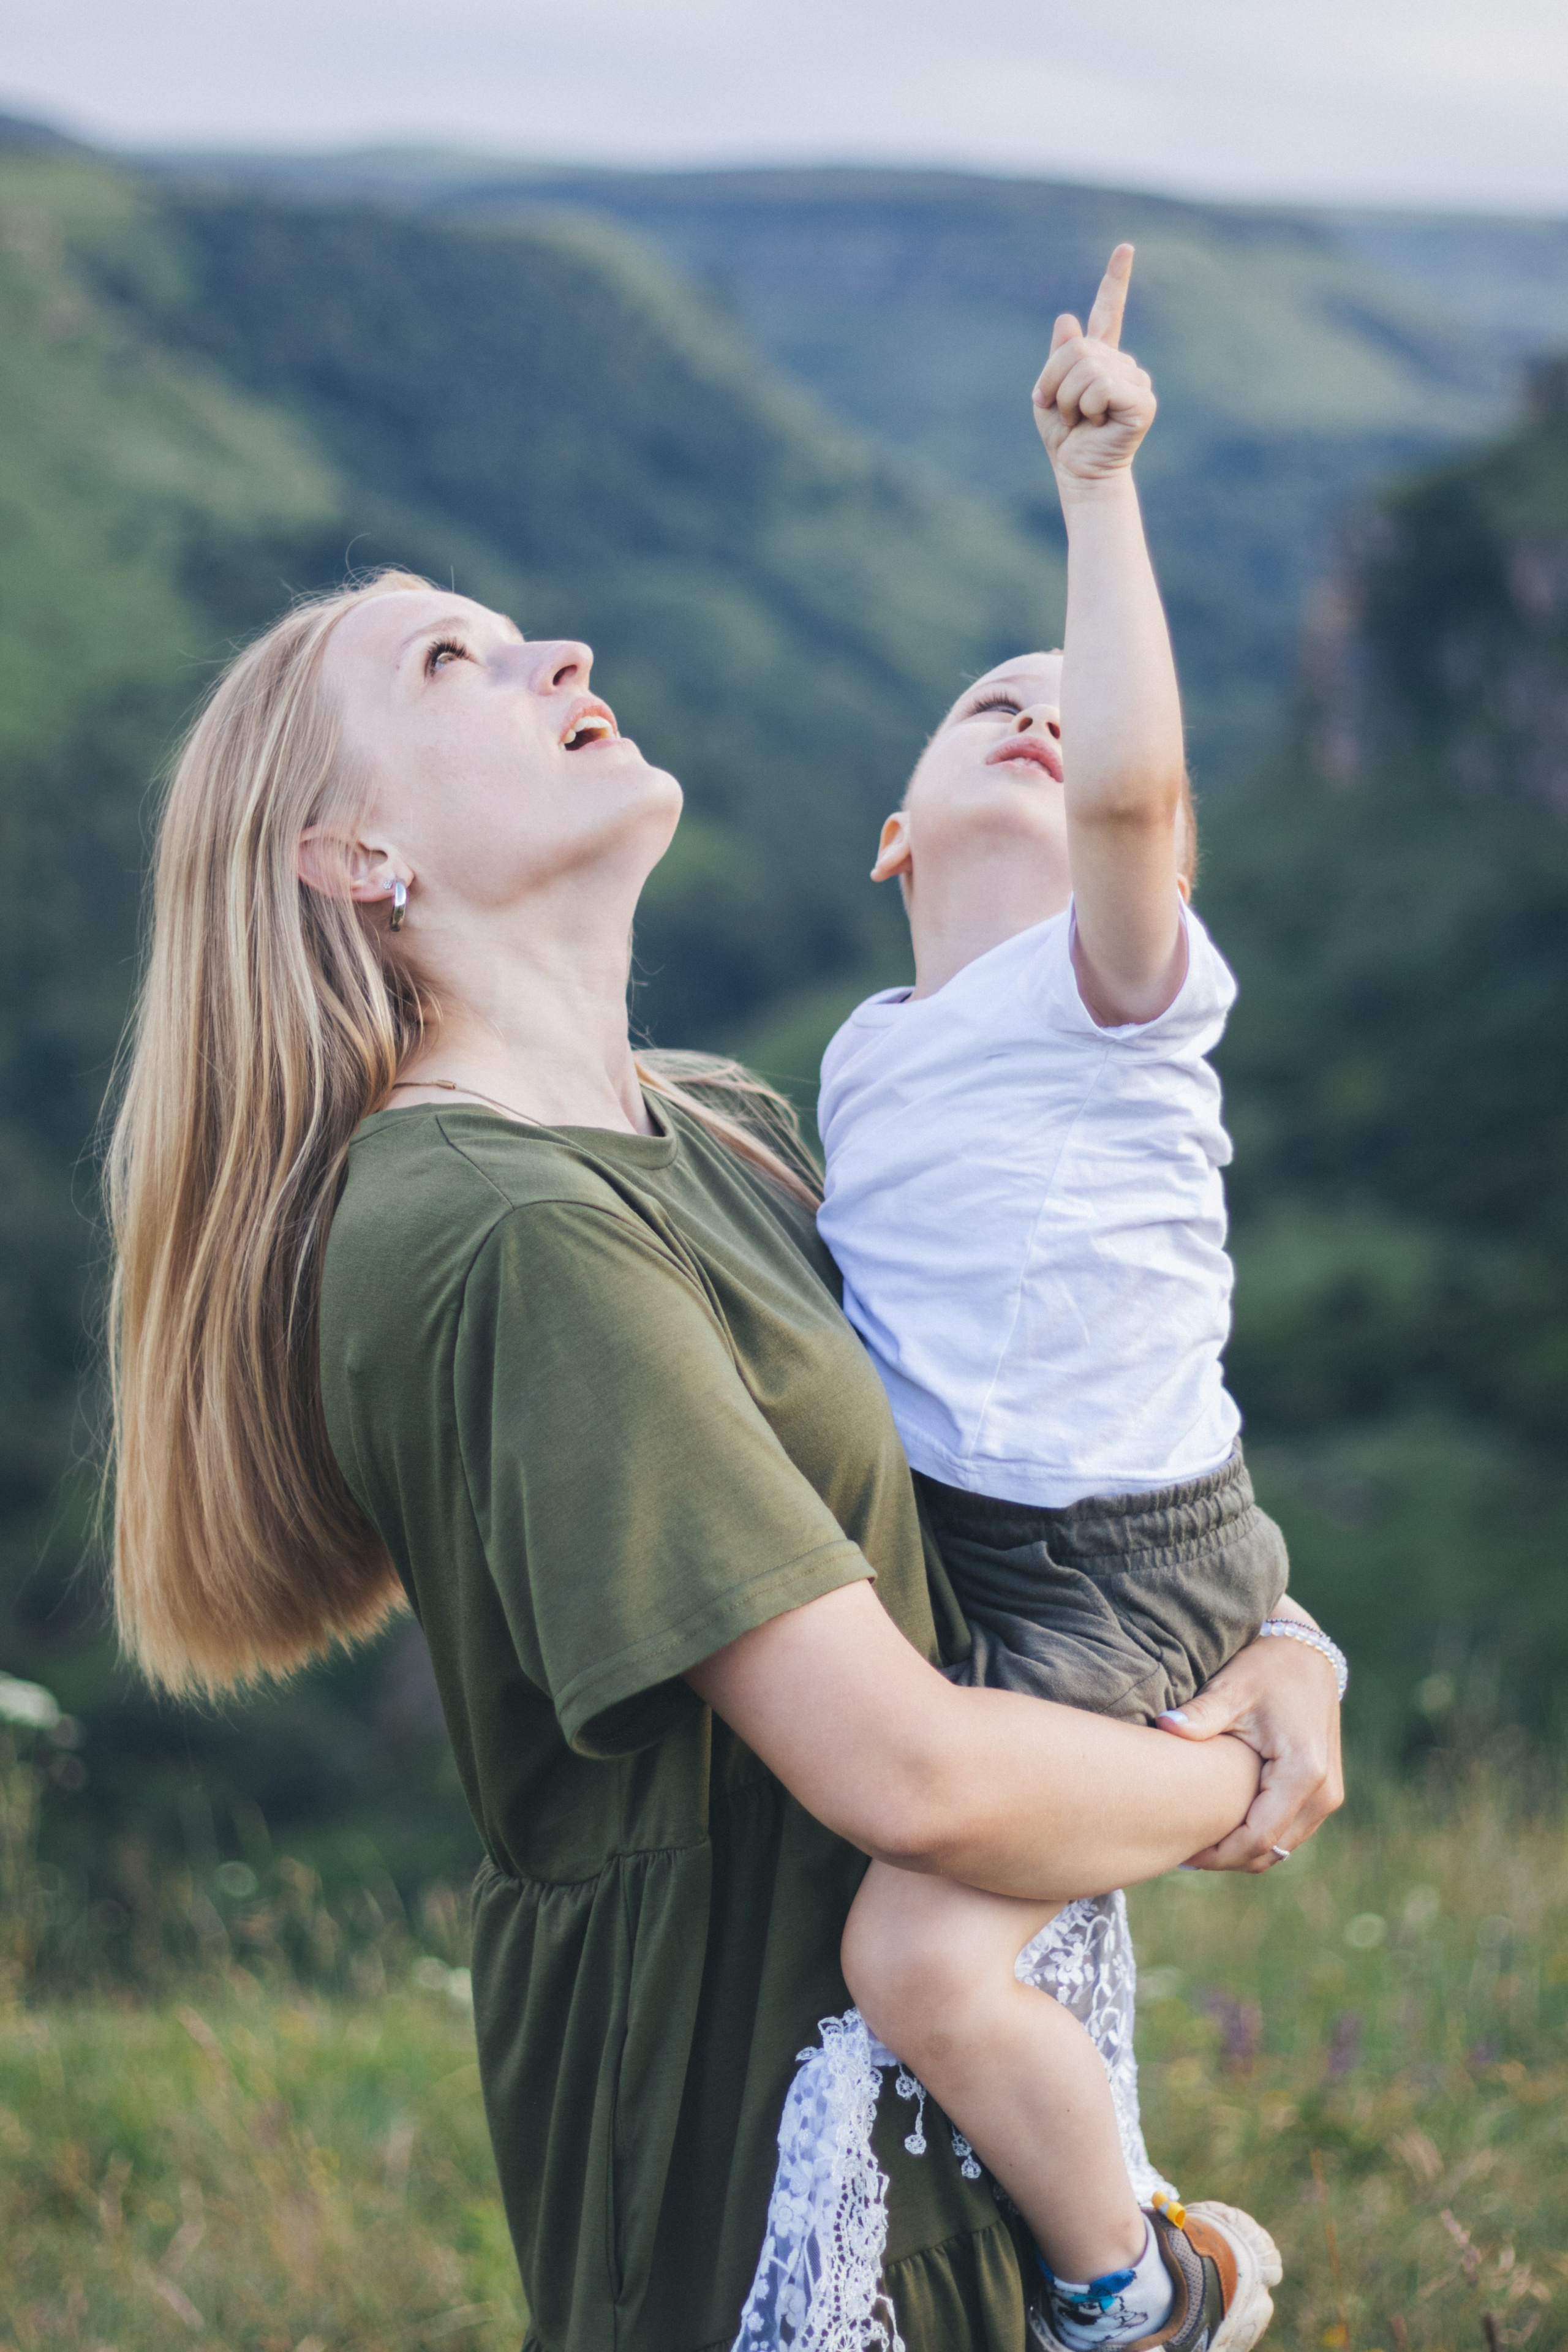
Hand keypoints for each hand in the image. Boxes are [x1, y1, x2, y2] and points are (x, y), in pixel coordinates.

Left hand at [1032, 244, 1155, 487]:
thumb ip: (1057, 357)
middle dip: (1054, 381)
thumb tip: (1067, 318)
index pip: (1109, 312)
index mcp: (1101, 358)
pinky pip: (1101, 387)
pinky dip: (1086, 407)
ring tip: (1078, 420)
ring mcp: (1135, 381)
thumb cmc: (1065, 438)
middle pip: (1077, 349)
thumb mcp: (1049, 393)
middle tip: (1059, 410)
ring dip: (1068, 399)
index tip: (1125, 248)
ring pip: (1086, 368)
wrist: (1079, 473)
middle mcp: (1122, 364)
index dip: (1115, 280)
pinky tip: (1096, 424)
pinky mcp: (1142, 401)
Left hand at [1155, 1606, 1344, 1871]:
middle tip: (1181, 1852)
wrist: (1304, 1651)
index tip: (1180, 1853)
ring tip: (1197, 1841)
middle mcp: (1324, 1792)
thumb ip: (1201, 1715)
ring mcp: (1329, 1795)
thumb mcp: (1231, 1688)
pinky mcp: (1323, 1791)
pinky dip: (1258, 1835)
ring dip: (1243, 1850)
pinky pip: (1289, 1830)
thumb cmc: (1265, 1668)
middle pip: (1272, 1851)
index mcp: (1303, 1773)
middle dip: (1227, 1858)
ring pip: (1282, 1846)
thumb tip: (1164, 1726)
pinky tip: (1222, 1825)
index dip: (1218, 1854)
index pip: (1258, 1837)